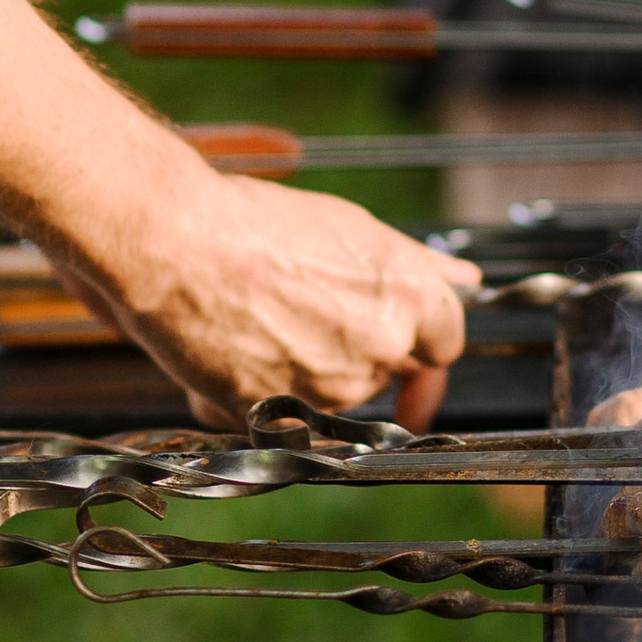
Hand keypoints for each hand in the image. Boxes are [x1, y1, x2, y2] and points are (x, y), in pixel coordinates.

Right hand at [97, 174, 482, 427]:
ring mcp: (328, 389)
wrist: (176, 244)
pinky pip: (282, 418)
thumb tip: (465, 281)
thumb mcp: (354, 228)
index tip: (409, 337)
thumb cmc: (259, 223)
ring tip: (264, 319)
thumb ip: (418, 265)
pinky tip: (235, 348)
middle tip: (312, 310)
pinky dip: (262, 394)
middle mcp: (379, 351)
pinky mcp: (276, 417)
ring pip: (336, 396)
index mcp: (409, 300)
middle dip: (362, 350)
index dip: (425, 336)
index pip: (447, 343)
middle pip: (390, 369)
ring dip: (309, 373)